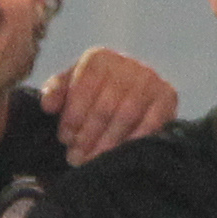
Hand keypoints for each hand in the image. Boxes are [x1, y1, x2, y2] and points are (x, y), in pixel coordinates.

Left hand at [42, 46, 179, 166]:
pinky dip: (135, 139)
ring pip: (126, 115)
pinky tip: (121, 153)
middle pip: (105, 106)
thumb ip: (55, 92)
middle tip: (76, 157)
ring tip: (93, 159)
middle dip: (88, 136)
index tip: (65, 139)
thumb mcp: (70, 88)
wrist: (130, 92)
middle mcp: (126, 63)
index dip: (72, 117)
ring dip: (108, 142)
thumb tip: (48, 105)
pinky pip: (153, 120)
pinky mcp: (168, 95)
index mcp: (98, 58)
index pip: (83, 89)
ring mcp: (150, 78)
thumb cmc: (93, 94)